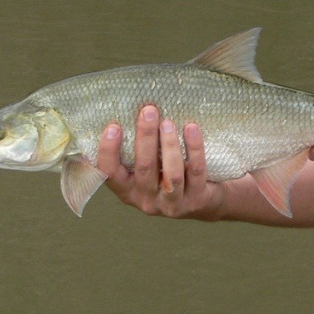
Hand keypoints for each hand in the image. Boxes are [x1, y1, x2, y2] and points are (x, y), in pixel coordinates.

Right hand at [97, 105, 224, 219]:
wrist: (204, 202)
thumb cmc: (167, 176)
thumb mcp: (148, 169)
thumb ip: (136, 150)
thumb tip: (126, 112)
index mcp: (128, 190)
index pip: (110, 174)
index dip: (108, 152)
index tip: (113, 126)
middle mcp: (147, 201)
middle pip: (144, 169)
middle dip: (146, 137)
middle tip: (149, 111)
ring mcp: (173, 203)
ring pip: (171, 174)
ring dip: (169, 145)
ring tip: (168, 121)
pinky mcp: (197, 200)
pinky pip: (196, 171)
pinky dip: (194, 148)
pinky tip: (191, 128)